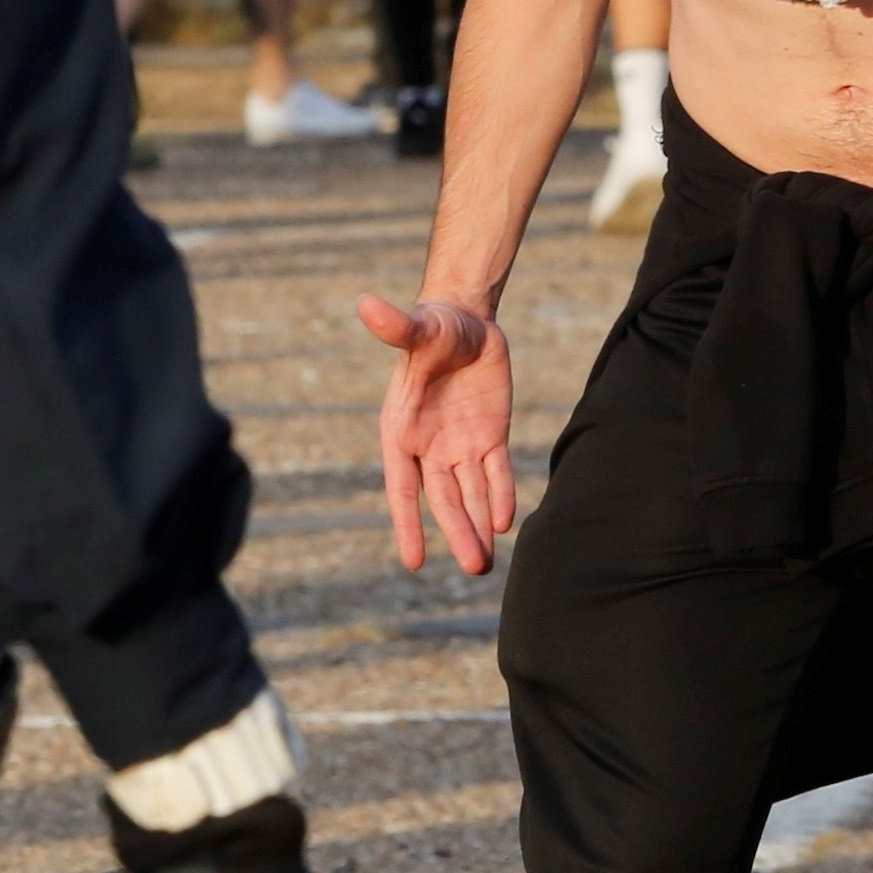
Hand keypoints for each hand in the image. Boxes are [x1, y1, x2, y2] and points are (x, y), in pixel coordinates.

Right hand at [357, 289, 518, 573]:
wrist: (464, 319)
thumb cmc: (433, 324)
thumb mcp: (419, 328)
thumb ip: (396, 327)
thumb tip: (366, 304)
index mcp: (401, 430)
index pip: (403, 487)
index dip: (408, 524)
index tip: (415, 562)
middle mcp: (428, 446)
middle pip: (443, 499)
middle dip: (458, 532)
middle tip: (475, 568)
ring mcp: (460, 444)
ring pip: (470, 494)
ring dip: (478, 527)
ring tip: (486, 564)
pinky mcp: (490, 437)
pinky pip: (496, 473)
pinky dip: (501, 496)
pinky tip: (506, 523)